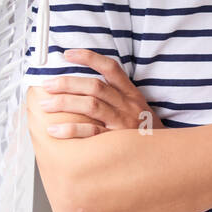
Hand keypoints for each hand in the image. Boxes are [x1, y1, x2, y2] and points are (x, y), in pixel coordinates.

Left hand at [37, 49, 163, 137]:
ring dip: (64, 103)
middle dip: (67, 83)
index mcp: (131, 94)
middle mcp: (127, 105)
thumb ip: (117, 97)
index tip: (68, 54)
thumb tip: (85, 89)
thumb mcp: (138, 109)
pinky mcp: (117, 141)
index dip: (89, 57)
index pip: (111, 68)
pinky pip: (91, 133)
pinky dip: (71, 130)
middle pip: (95, 86)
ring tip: (45, 105)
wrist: (166, 158)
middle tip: (47, 84)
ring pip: (91, 106)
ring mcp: (122, 123)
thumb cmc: (146, 133)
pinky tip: (55, 131)